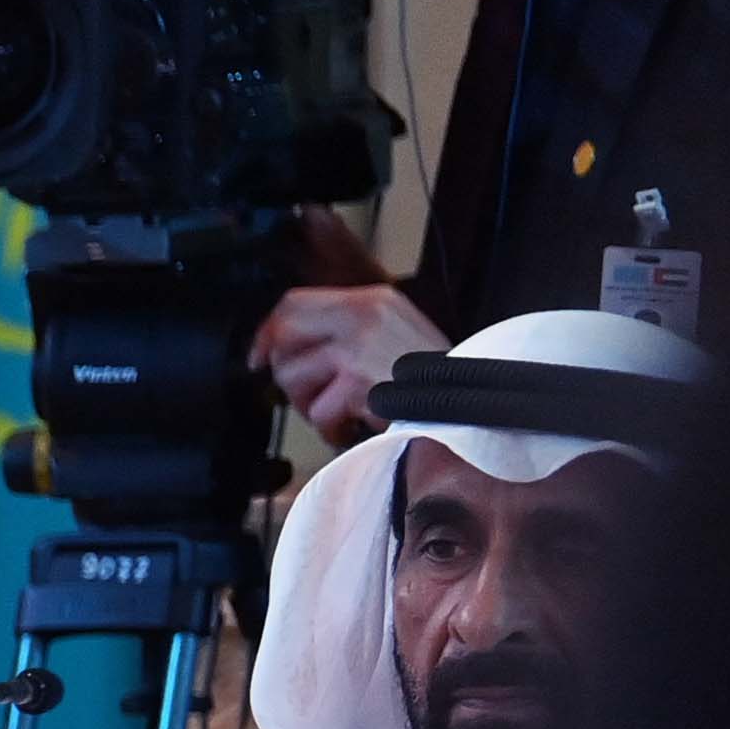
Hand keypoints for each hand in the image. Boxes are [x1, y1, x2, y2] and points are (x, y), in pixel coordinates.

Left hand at [256, 281, 448, 443]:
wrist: (470, 399)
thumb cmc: (429, 374)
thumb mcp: (393, 330)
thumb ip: (345, 329)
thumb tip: (286, 344)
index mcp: (370, 300)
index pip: (295, 302)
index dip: (268, 330)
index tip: (259, 353)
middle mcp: (362, 317)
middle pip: (283, 337)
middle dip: (285, 371)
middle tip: (309, 390)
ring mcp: (359, 349)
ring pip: (292, 377)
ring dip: (310, 402)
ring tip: (344, 407)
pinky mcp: (359, 384)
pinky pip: (317, 412)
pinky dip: (332, 428)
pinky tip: (356, 423)